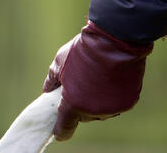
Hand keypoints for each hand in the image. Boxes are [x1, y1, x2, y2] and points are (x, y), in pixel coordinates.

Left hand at [43, 21, 152, 140]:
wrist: (114, 41)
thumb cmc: (82, 52)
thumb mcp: (59, 63)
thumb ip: (51, 80)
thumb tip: (46, 89)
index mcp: (73, 104)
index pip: (64, 126)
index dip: (60, 129)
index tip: (58, 132)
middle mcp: (94, 111)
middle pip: (83, 115)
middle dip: (78, 104)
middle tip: (76, 88)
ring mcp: (112, 108)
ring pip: (100, 111)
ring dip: (95, 101)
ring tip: (92, 81)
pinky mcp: (128, 103)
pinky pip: (114, 104)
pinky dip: (110, 97)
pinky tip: (107, 81)